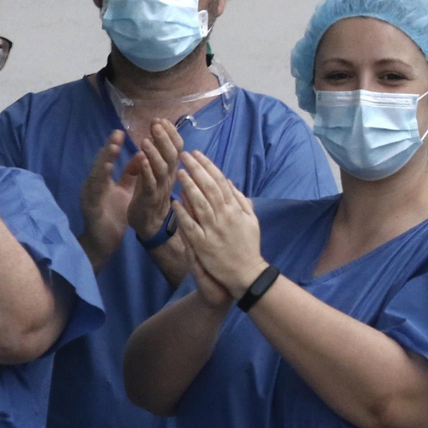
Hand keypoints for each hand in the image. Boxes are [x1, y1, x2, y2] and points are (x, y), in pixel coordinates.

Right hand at [79, 130, 139, 265]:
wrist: (103, 241)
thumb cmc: (113, 214)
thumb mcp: (125, 191)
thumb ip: (130, 175)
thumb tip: (140, 155)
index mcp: (102, 181)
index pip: (109, 160)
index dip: (114, 146)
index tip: (122, 131)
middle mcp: (93, 185)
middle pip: (100, 164)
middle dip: (108, 149)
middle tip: (116, 134)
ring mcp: (89, 196)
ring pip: (95, 176)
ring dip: (103, 162)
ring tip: (111, 149)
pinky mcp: (91, 209)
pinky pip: (95, 195)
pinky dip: (100, 183)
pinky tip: (105, 173)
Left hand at [129, 119, 183, 242]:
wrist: (150, 225)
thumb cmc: (152, 197)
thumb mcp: (156, 175)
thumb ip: (157, 158)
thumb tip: (154, 138)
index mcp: (171, 170)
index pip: (176, 148)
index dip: (171, 133)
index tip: (162, 119)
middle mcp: (170, 177)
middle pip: (173, 154)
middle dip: (165, 137)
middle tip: (156, 123)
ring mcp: (161, 187)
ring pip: (162, 167)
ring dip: (155, 152)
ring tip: (146, 138)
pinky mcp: (150, 198)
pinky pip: (151, 183)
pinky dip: (147, 170)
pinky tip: (141, 159)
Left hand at [175, 150, 264, 297]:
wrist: (247, 273)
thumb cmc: (249, 246)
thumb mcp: (251, 221)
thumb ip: (241, 201)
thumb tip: (229, 183)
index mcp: (235, 209)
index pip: (220, 182)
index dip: (207, 166)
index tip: (197, 154)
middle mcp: (224, 216)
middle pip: (209, 188)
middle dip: (195, 169)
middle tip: (183, 155)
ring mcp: (213, 230)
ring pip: (200, 203)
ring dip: (189, 186)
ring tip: (178, 172)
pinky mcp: (204, 244)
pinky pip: (191, 226)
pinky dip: (183, 213)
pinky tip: (175, 201)